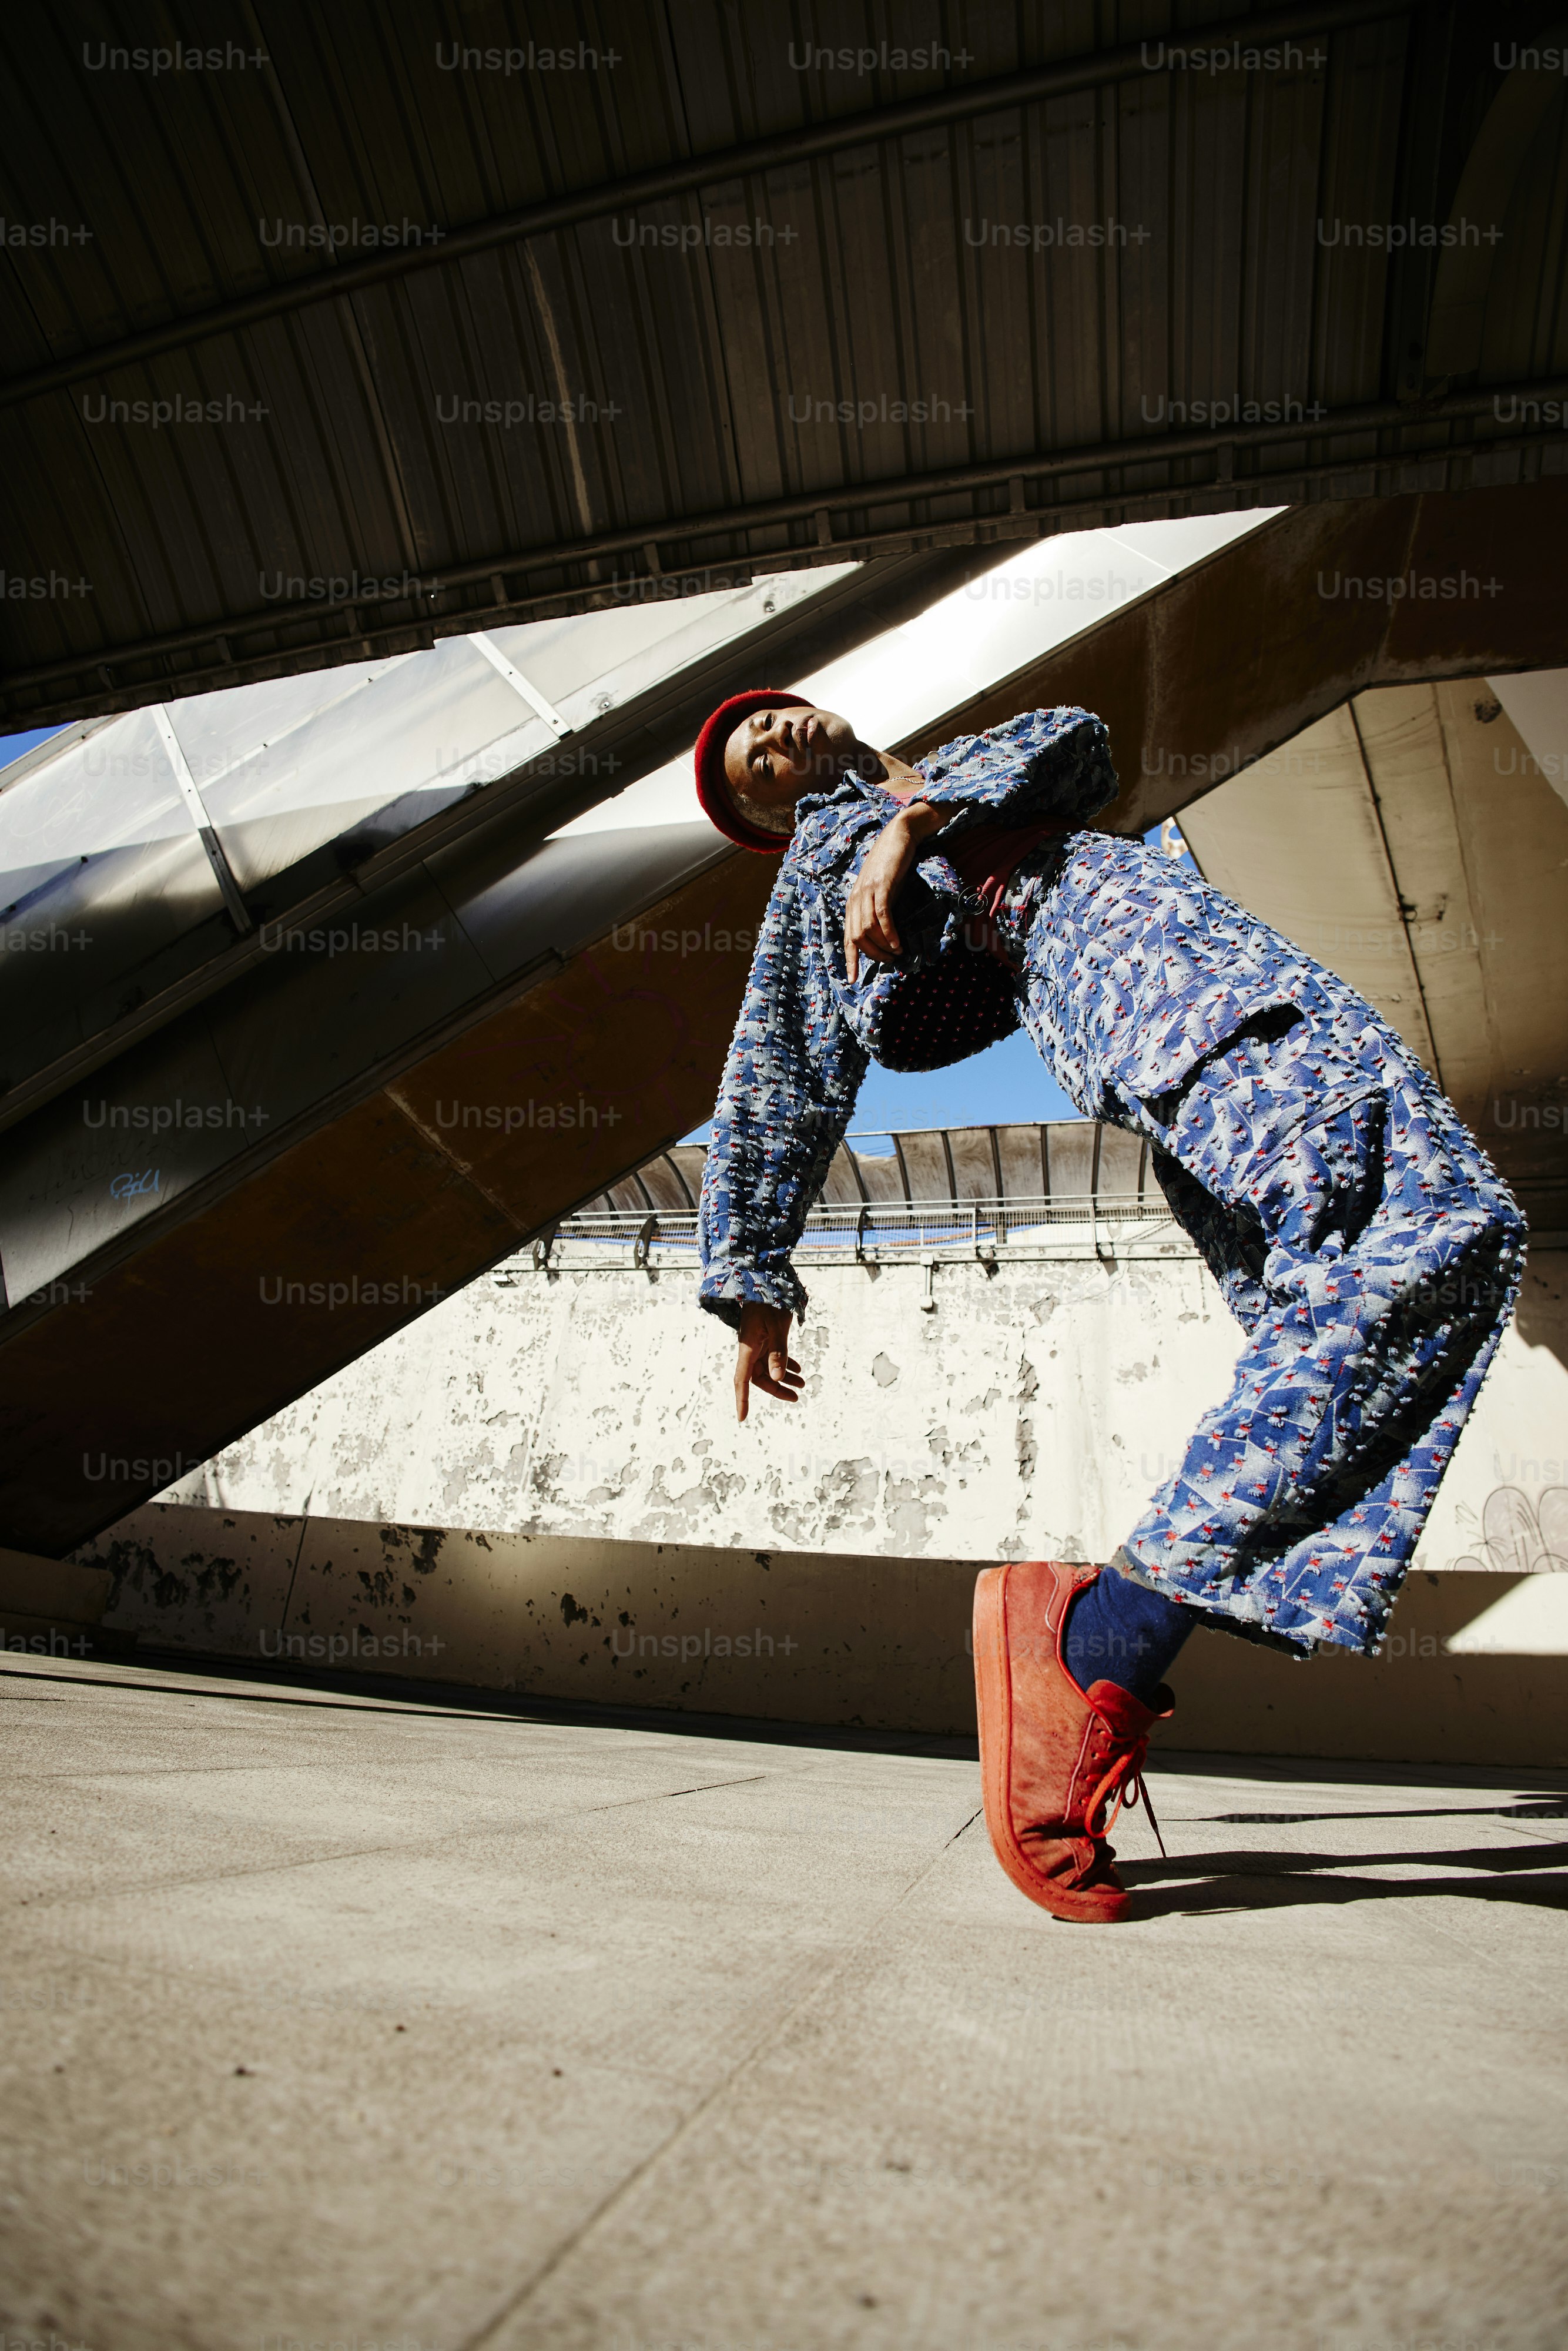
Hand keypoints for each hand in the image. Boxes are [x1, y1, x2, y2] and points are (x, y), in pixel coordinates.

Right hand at [734, 1303, 802, 1420]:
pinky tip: (798, 1369)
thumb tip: (778, 1377)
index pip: (742, 1380)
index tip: (742, 1418)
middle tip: (796, 1396)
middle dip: (777, 1389)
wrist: (764, 1280)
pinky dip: (785, 1364)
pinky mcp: (765, 1337)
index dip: (742, 1400)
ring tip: (802, 1384)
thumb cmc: (769, 1302)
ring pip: (768, 1368)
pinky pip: (773, 1356)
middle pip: (759, 1377)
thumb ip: (778, 1352)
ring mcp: (757, 1343)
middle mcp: (750, 1348)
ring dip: (784, 1377)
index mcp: (748, 1348)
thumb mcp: (777, 1327)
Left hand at [843, 800, 948, 980]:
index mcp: (853, 902)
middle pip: (857, 937)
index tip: (853, 979)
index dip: (850, 959)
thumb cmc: (891, 865)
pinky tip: (898, 943)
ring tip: (897, 953)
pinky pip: (881, 915)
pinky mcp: (881, 885)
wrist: (898, 836)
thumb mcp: (880, 890)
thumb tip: (883, 934)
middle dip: (872, 955)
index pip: (847, 936)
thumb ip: (876, 908)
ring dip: (883, 946)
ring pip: (868, 929)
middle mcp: (855, 898)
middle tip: (889, 962)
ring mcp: (866, 891)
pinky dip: (889, 932)